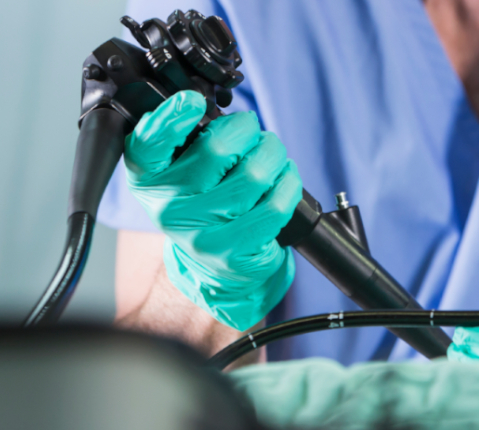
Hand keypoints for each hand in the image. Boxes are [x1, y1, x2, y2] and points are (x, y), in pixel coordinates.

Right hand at [124, 91, 302, 330]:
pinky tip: (284, 179)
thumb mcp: (179, 172)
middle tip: (254, 132)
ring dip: (273, 154)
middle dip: (247, 129)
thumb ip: (186, 141)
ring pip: (254, 175)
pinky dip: (288, 183)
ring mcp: (201, 234)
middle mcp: (169, 208)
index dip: (170, 118)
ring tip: (272, 155)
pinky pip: (274, 206)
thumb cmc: (202, 204)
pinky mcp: (234, 252)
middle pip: (218, 148)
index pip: (148, 144)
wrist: (215, 266)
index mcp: (149, 180)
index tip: (193, 102)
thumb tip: (210, 108)